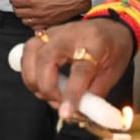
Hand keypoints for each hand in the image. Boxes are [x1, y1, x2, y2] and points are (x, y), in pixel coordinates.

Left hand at [8, 0, 90, 31]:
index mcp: (35, 0)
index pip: (15, 2)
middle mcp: (37, 11)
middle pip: (18, 13)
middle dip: (17, 7)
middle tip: (20, 3)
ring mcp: (42, 20)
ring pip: (24, 22)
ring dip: (24, 16)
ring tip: (28, 10)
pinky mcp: (48, 25)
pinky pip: (34, 28)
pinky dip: (32, 23)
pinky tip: (35, 18)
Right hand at [20, 19, 134, 119]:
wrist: (110, 26)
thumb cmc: (113, 49)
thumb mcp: (112, 73)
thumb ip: (94, 95)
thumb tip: (76, 113)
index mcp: (94, 43)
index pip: (79, 71)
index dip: (71, 94)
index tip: (66, 113)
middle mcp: (70, 34)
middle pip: (46, 61)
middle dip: (47, 88)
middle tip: (58, 102)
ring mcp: (53, 32)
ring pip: (30, 55)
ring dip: (34, 81)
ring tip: (49, 94)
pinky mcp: (43, 36)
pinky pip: (26, 54)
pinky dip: (29, 72)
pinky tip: (41, 83)